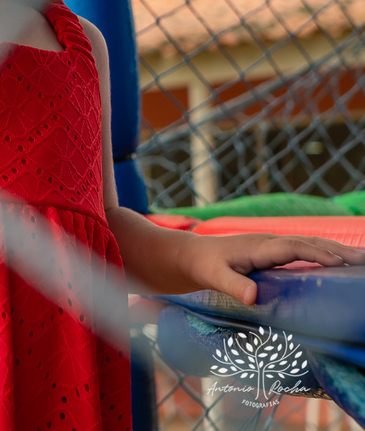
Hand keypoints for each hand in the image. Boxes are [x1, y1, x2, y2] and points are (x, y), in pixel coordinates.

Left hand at [179, 233, 364, 305]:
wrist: (192, 255)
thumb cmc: (203, 265)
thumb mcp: (213, 277)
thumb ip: (232, 285)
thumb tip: (252, 297)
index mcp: (259, 247)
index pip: (293, 248)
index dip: (317, 253)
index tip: (340, 262)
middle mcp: (269, 243)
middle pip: (308, 242)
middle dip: (337, 249)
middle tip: (363, 259)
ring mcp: (272, 246)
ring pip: (309, 244)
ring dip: (335, 250)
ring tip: (361, 259)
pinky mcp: (273, 252)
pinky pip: (304, 251)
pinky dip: (324, 253)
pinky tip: (339, 262)